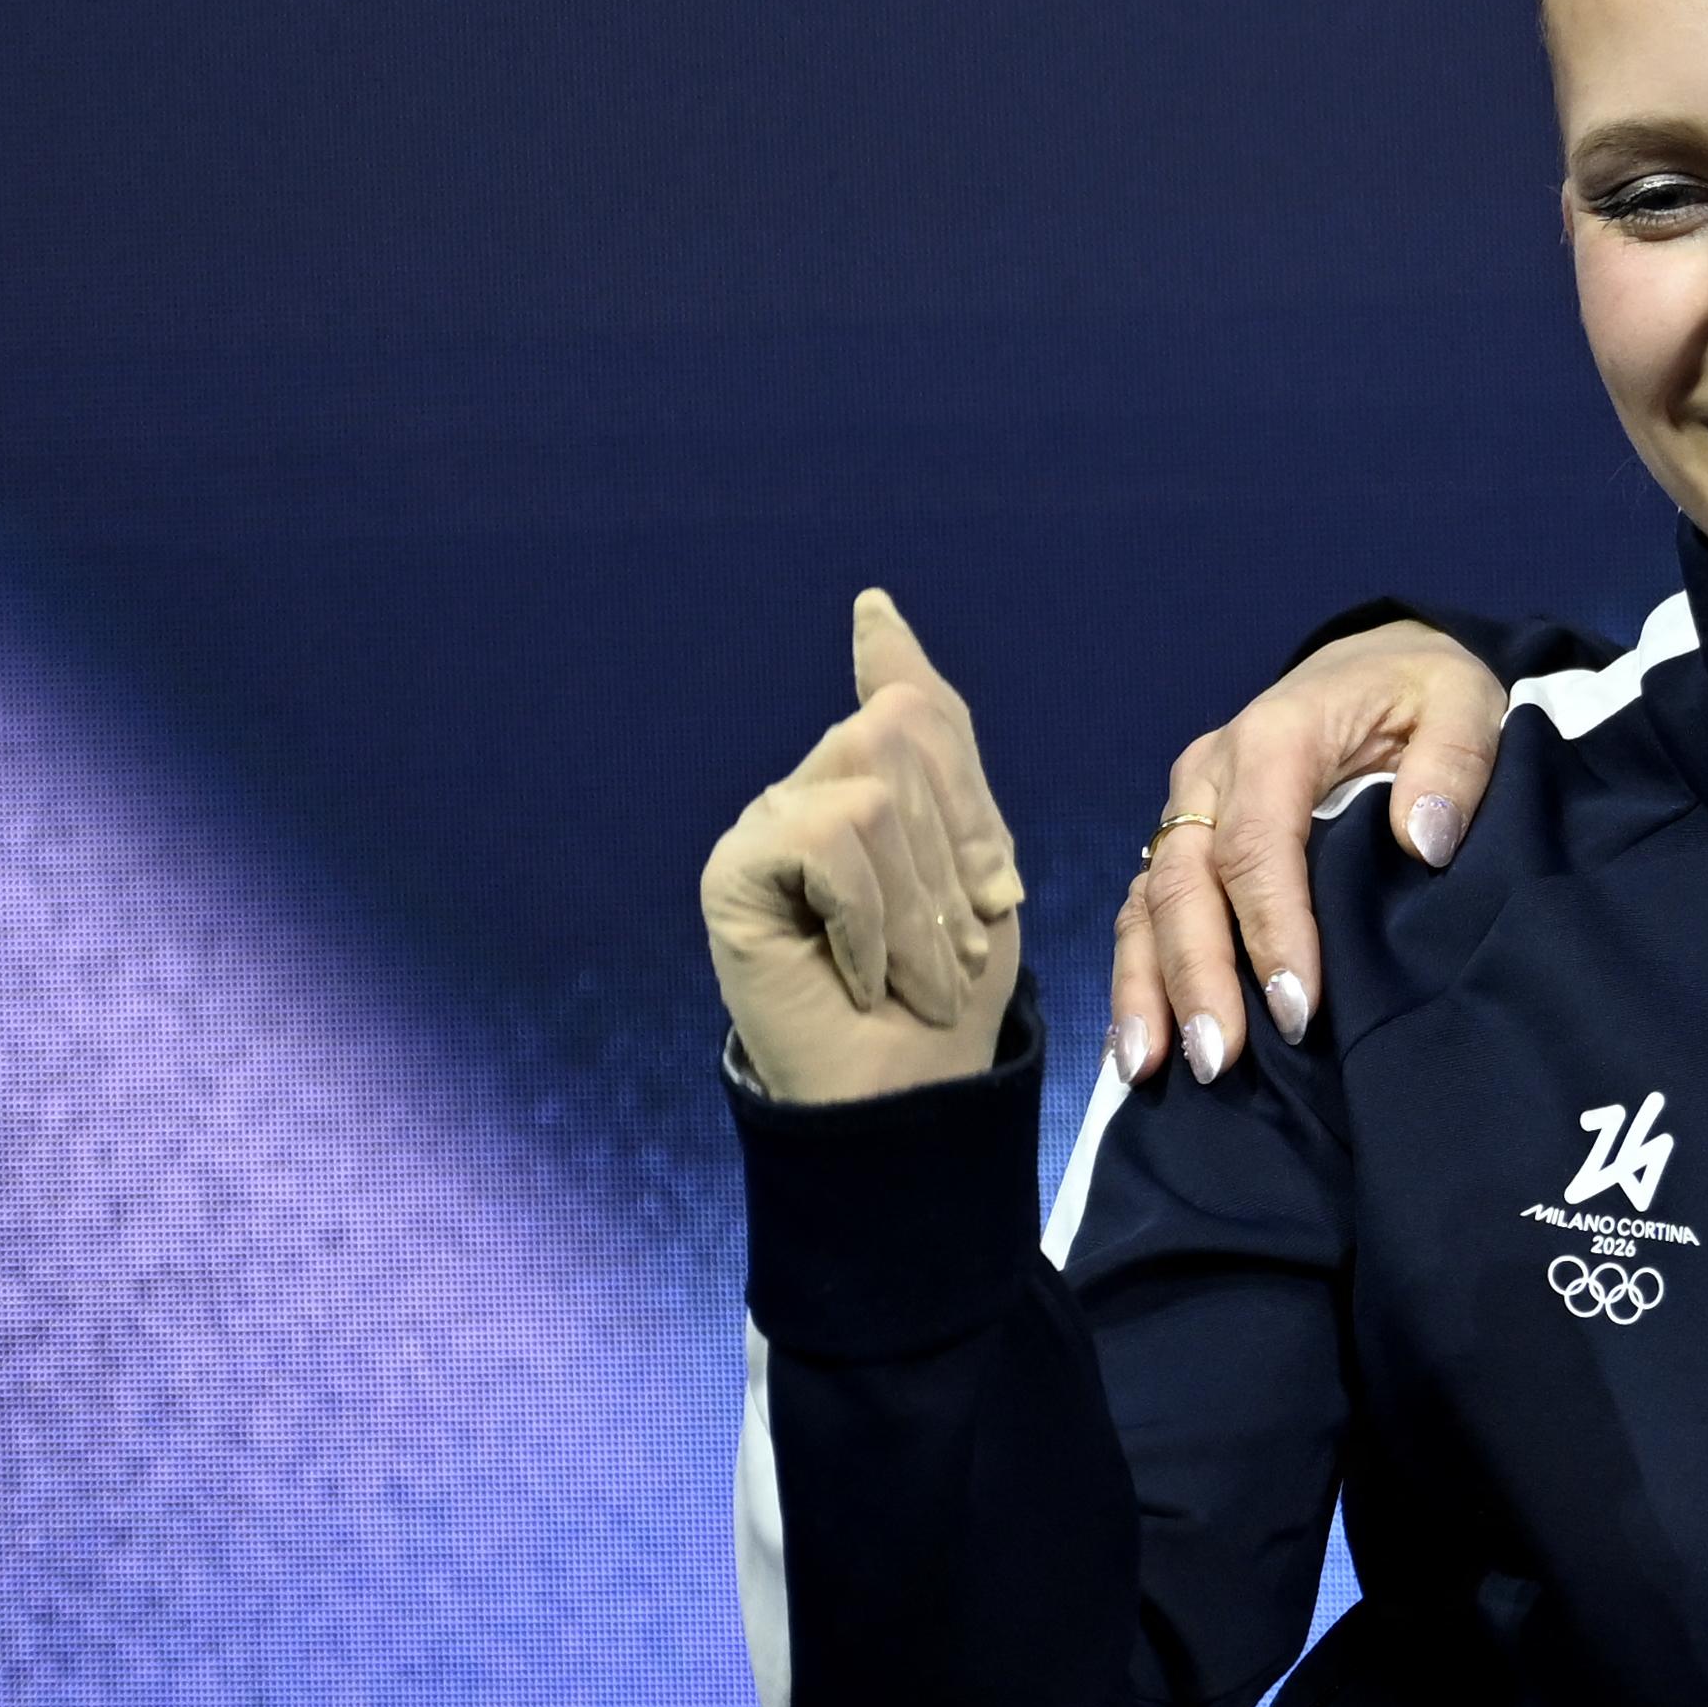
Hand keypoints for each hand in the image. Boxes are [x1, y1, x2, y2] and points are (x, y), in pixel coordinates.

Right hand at [702, 589, 1028, 1108]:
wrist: (908, 1094)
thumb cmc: (949, 990)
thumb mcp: (974, 856)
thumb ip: (938, 744)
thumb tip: (874, 612)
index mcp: (869, 790)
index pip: (896, 699)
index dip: (894, 663)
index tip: (875, 615)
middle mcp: (806, 793)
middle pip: (905, 734)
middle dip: (959, 847)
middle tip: (955, 944)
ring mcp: (765, 829)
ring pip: (875, 790)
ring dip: (923, 899)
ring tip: (919, 973)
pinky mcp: (733, 871)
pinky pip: (832, 838)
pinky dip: (871, 914)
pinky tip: (862, 971)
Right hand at [1106, 620, 1513, 1086]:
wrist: (1375, 662)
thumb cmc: (1421, 688)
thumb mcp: (1463, 699)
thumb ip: (1454, 761)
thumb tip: (1422, 842)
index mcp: (1277, 737)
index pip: (1258, 845)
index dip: (1272, 929)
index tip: (1298, 1008)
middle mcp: (1212, 775)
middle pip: (1185, 883)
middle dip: (1197, 976)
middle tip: (1221, 1059)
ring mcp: (1188, 809)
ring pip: (1148, 903)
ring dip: (1148, 988)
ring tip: (1150, 1069)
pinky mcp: (1182, 840)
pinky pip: (1143, 912)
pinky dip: (1137, 977)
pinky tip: (1136, 1047)